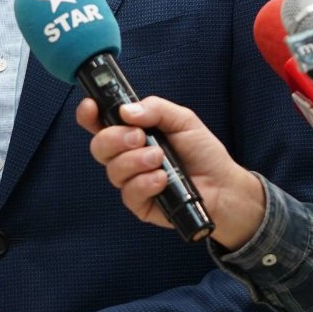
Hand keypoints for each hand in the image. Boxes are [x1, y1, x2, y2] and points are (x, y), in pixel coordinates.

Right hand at [77, 96, 265, 249]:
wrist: (224, 186)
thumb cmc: (203, 152)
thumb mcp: (183, 120)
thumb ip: (156, 109)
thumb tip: (126, 111)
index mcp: (133, 132)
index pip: (100, 122)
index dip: (89, 114)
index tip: (90, 107)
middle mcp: (127, 156)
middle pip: (99, 146)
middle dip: (115, 138)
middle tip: (139, 136)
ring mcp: (131, 181)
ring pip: (112, 170)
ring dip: (135, 161)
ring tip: (160, 159)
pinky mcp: (140, 204)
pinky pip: (128, 193)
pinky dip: (144, 183)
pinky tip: (162, 179)